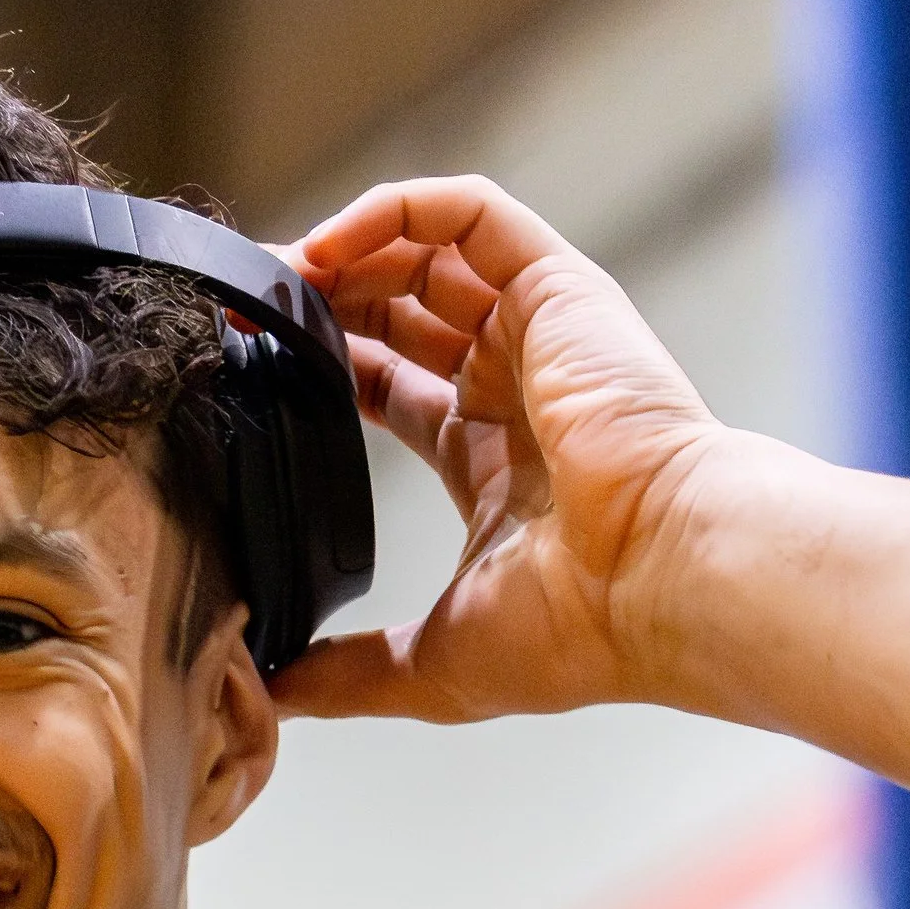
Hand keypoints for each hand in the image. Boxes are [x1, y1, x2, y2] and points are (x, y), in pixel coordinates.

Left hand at [277, 175, 728, 724]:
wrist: (660, 582)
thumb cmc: (579, 629)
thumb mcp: (434, 665)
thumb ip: (348, 676)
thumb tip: (270, 697)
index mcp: (495, 459)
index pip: (394, 386)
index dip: (326, 369)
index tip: (254, 369)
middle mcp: (520, 385)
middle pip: (404, 310)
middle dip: (324, 302)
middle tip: (248, 313)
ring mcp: (542, 332)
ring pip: (430, 254)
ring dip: (346, 251)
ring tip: (274, 276)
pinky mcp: (558, 288)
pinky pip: (469, 213)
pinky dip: (395, 210)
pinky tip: (327, 244)